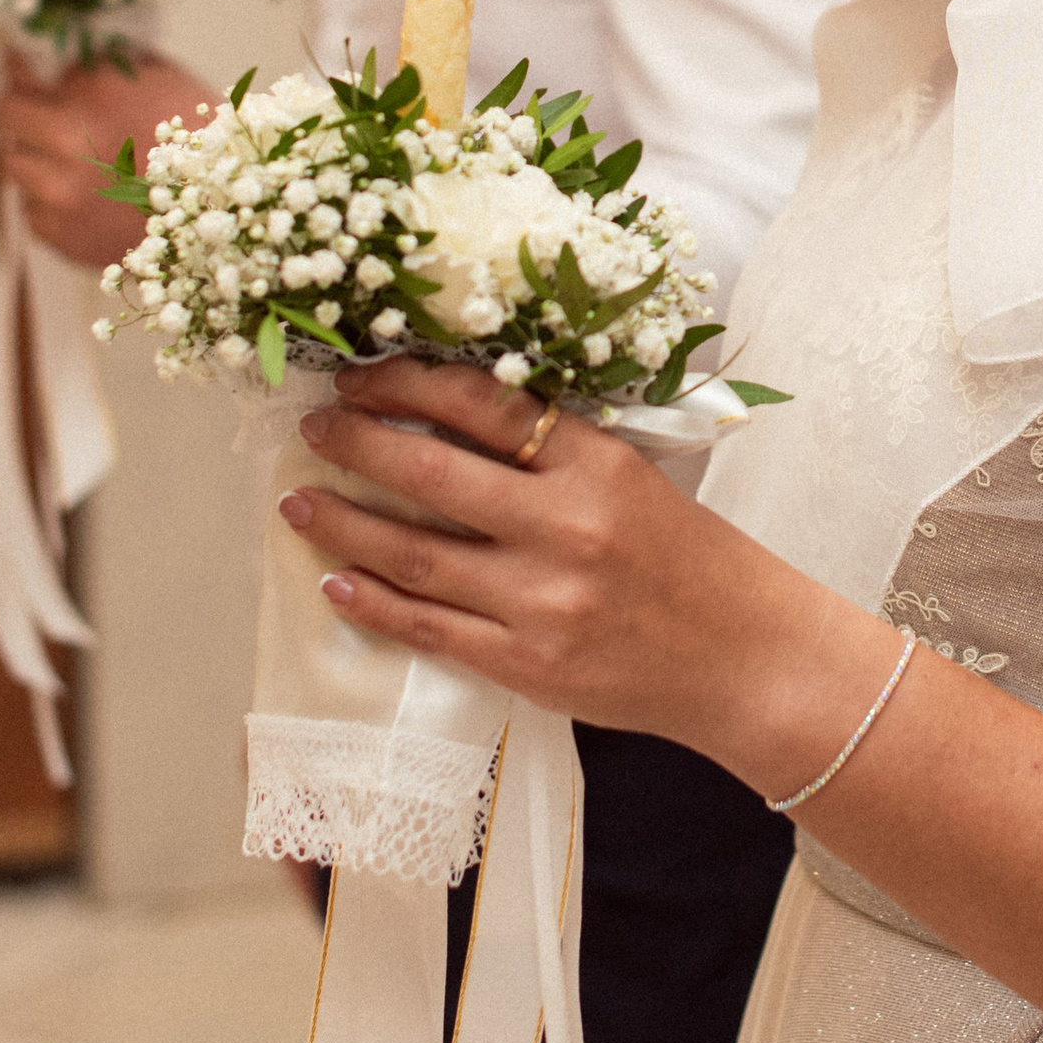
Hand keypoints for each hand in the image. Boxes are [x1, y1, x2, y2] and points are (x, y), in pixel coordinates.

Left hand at [0, 50, 213, 272]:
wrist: (226, 218)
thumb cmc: (204, 142)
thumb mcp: (164, 80)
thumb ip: (107, 64)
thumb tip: (59, 57)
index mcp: (96, 91)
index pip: (28, 69)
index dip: (28, 70)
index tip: (27, 71)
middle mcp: (68, 138)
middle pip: (7, 112)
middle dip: (23, 110)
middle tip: (40, 114)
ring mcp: (59, 190)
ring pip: (14, 164)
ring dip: (36, 158)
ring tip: (71, 163)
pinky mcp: (60, 234)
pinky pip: (31, 211)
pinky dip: (50, 204)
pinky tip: (87, 199)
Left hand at [274, 355, 890, 793]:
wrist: (744, 659)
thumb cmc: (692, 562)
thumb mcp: (636, 479)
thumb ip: (556, 452)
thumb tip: (450, 418)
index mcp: (598, 465)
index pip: (484, 405)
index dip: (408, 385)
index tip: (360, 376)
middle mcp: (566, 528)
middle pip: (433, 475)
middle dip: (357, 445)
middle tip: (313, 428)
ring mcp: (543, 602)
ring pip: (415, 555)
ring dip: (344, 525)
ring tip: (298, 503)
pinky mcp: (527, 665)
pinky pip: (430, 629)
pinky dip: (374, 603)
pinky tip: (335, 582)